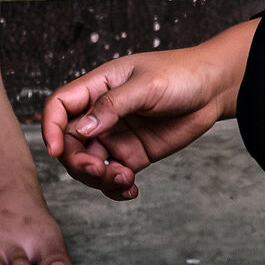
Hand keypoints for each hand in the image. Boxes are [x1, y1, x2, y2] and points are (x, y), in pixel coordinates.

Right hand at [40, 22, 254, 199]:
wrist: (214, 89)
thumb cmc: (181, 74)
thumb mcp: (147, 85)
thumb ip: (113, 106)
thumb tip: (82, 129)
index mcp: (97, 87)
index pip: (60, 106)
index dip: (50, 127)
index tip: (56, 150)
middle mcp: (100, 114)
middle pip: (69, 143)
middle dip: (77, 162)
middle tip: (99, 171)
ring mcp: (115, 136)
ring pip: (89, 164)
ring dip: (98, 178)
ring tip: (124, 180)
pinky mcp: (133, 155)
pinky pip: (114, 176)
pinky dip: (115, 188)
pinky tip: (130, 190)